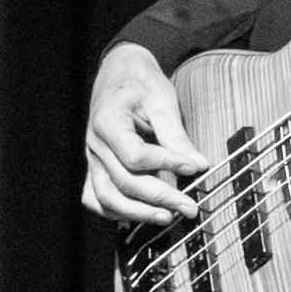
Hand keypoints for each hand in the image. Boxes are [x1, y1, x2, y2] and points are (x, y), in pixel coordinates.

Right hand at [81, 36, 211, 224]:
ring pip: (107, 197)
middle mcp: (94, 146)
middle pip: (123, 182)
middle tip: (190, 207)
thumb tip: (198, 164)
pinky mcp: (95, 167)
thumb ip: (176, 134)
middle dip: (160, 198)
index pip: (135, 156)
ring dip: (137, 212)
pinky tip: (139, 216)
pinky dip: (115, 211)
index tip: (195, 167)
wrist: (118, 74)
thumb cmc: (139, 83)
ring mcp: (92, 160)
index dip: (167, 165)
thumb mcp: (162, 100)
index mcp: (107, 123)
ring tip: (167, 217)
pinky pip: (97, 198)